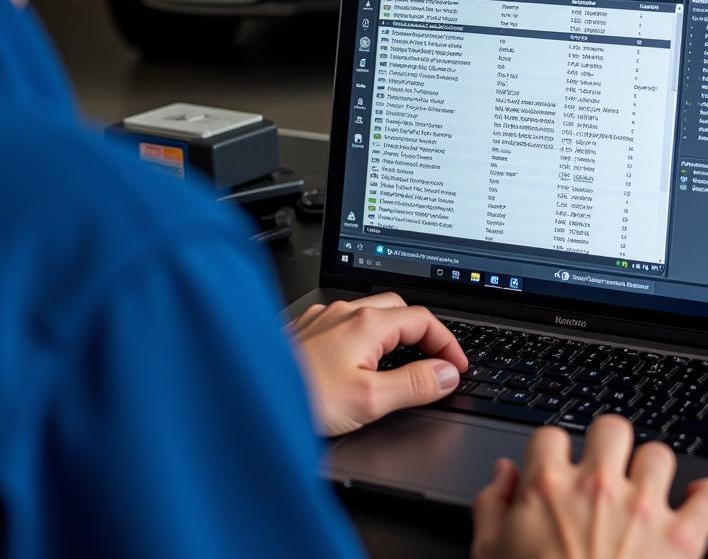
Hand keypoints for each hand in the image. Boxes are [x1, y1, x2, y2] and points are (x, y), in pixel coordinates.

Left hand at [290, 293, 468, 436]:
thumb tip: (447, 374)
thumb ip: (415, 384)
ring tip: (402, 360)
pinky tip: (358, 359)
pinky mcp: (306, 330)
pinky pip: (345, 323)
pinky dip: (365, 336)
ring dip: (393, 332)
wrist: (249, 398)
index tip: (457, 366)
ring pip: (371, 313)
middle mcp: (345, 312)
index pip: (423, 319)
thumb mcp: (370, 400)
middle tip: (435, 361)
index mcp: (366, 322)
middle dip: (423, 331)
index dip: (448, 343)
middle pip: (399, 308)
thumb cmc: (302, 399)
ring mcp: (323, 318)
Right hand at [472, 415, 707, 558]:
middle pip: (611, 428)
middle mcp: (597, 488)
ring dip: (653, 472)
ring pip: (658, 454)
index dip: (552, 451)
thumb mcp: (488, 554)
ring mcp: (643, 510)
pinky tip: (696, 503)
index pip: (550, 435)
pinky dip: (707, 498)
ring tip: (647, 491)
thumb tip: (503, 475)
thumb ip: (490, 505)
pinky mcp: (682, 540)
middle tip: (606, 469)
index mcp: (548, 487)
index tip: (556, 467)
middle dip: (609, 445)